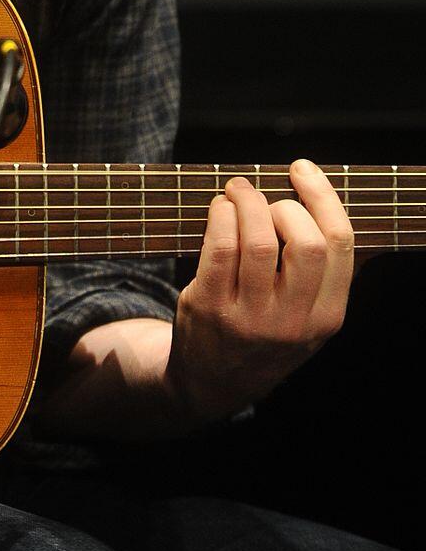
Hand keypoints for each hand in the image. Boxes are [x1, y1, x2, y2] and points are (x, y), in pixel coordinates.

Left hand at [166, 159, 353, 422]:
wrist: (213, 382)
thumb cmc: (265, 332)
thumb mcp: (308, 317)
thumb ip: (321, 271)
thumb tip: (322, 199)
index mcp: (327, 317)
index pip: (340, 245)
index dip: (322, 196)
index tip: (303, 169)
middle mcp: (294, 321)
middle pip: (306, 243)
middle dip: (285, 204)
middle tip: (266, 197)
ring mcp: (251, 317)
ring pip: (258, 240)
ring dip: (247, 201)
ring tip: (238, 191)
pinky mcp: (211, 307)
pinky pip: (220, 247)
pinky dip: (220, 215)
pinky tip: (220, 209)